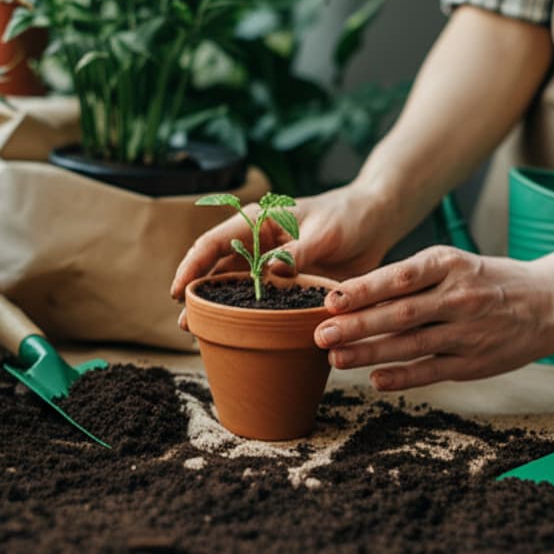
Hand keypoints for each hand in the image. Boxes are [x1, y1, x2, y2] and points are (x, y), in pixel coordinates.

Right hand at [171, 185, 398, 328]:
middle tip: (185, 324)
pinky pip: (260, 301)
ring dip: (217, 309)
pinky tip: (236, 335)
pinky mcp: (284, 283)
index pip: (213, 243)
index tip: (178, 291)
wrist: (376, 222)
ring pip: (233, 289)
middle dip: (197, 295)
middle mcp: (256, 244)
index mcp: (257, 221)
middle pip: (216, 270)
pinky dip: (246, 316)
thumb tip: (271, 272)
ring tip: (201, 335)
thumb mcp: (325, 232)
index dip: (191, 266)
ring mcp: (269, 265)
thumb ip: (298, 251)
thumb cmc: (349, 217)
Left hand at [313, 246, 553, 389]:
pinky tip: (375, 380)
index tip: (330, 300)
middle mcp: (459, 296)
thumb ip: (411, 277)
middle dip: (357, 325)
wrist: (550, 302)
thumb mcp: (454, 264)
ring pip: (411, 344)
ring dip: (370, 353)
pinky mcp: (475, 361)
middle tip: (320, 333)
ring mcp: (468, 331)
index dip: (363, 290)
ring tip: (336, 358)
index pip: (400, 277)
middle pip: (400, 313)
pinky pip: (432, 370)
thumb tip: (353, 293)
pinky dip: (403, 376)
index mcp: (450, 265)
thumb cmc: (488, 280)